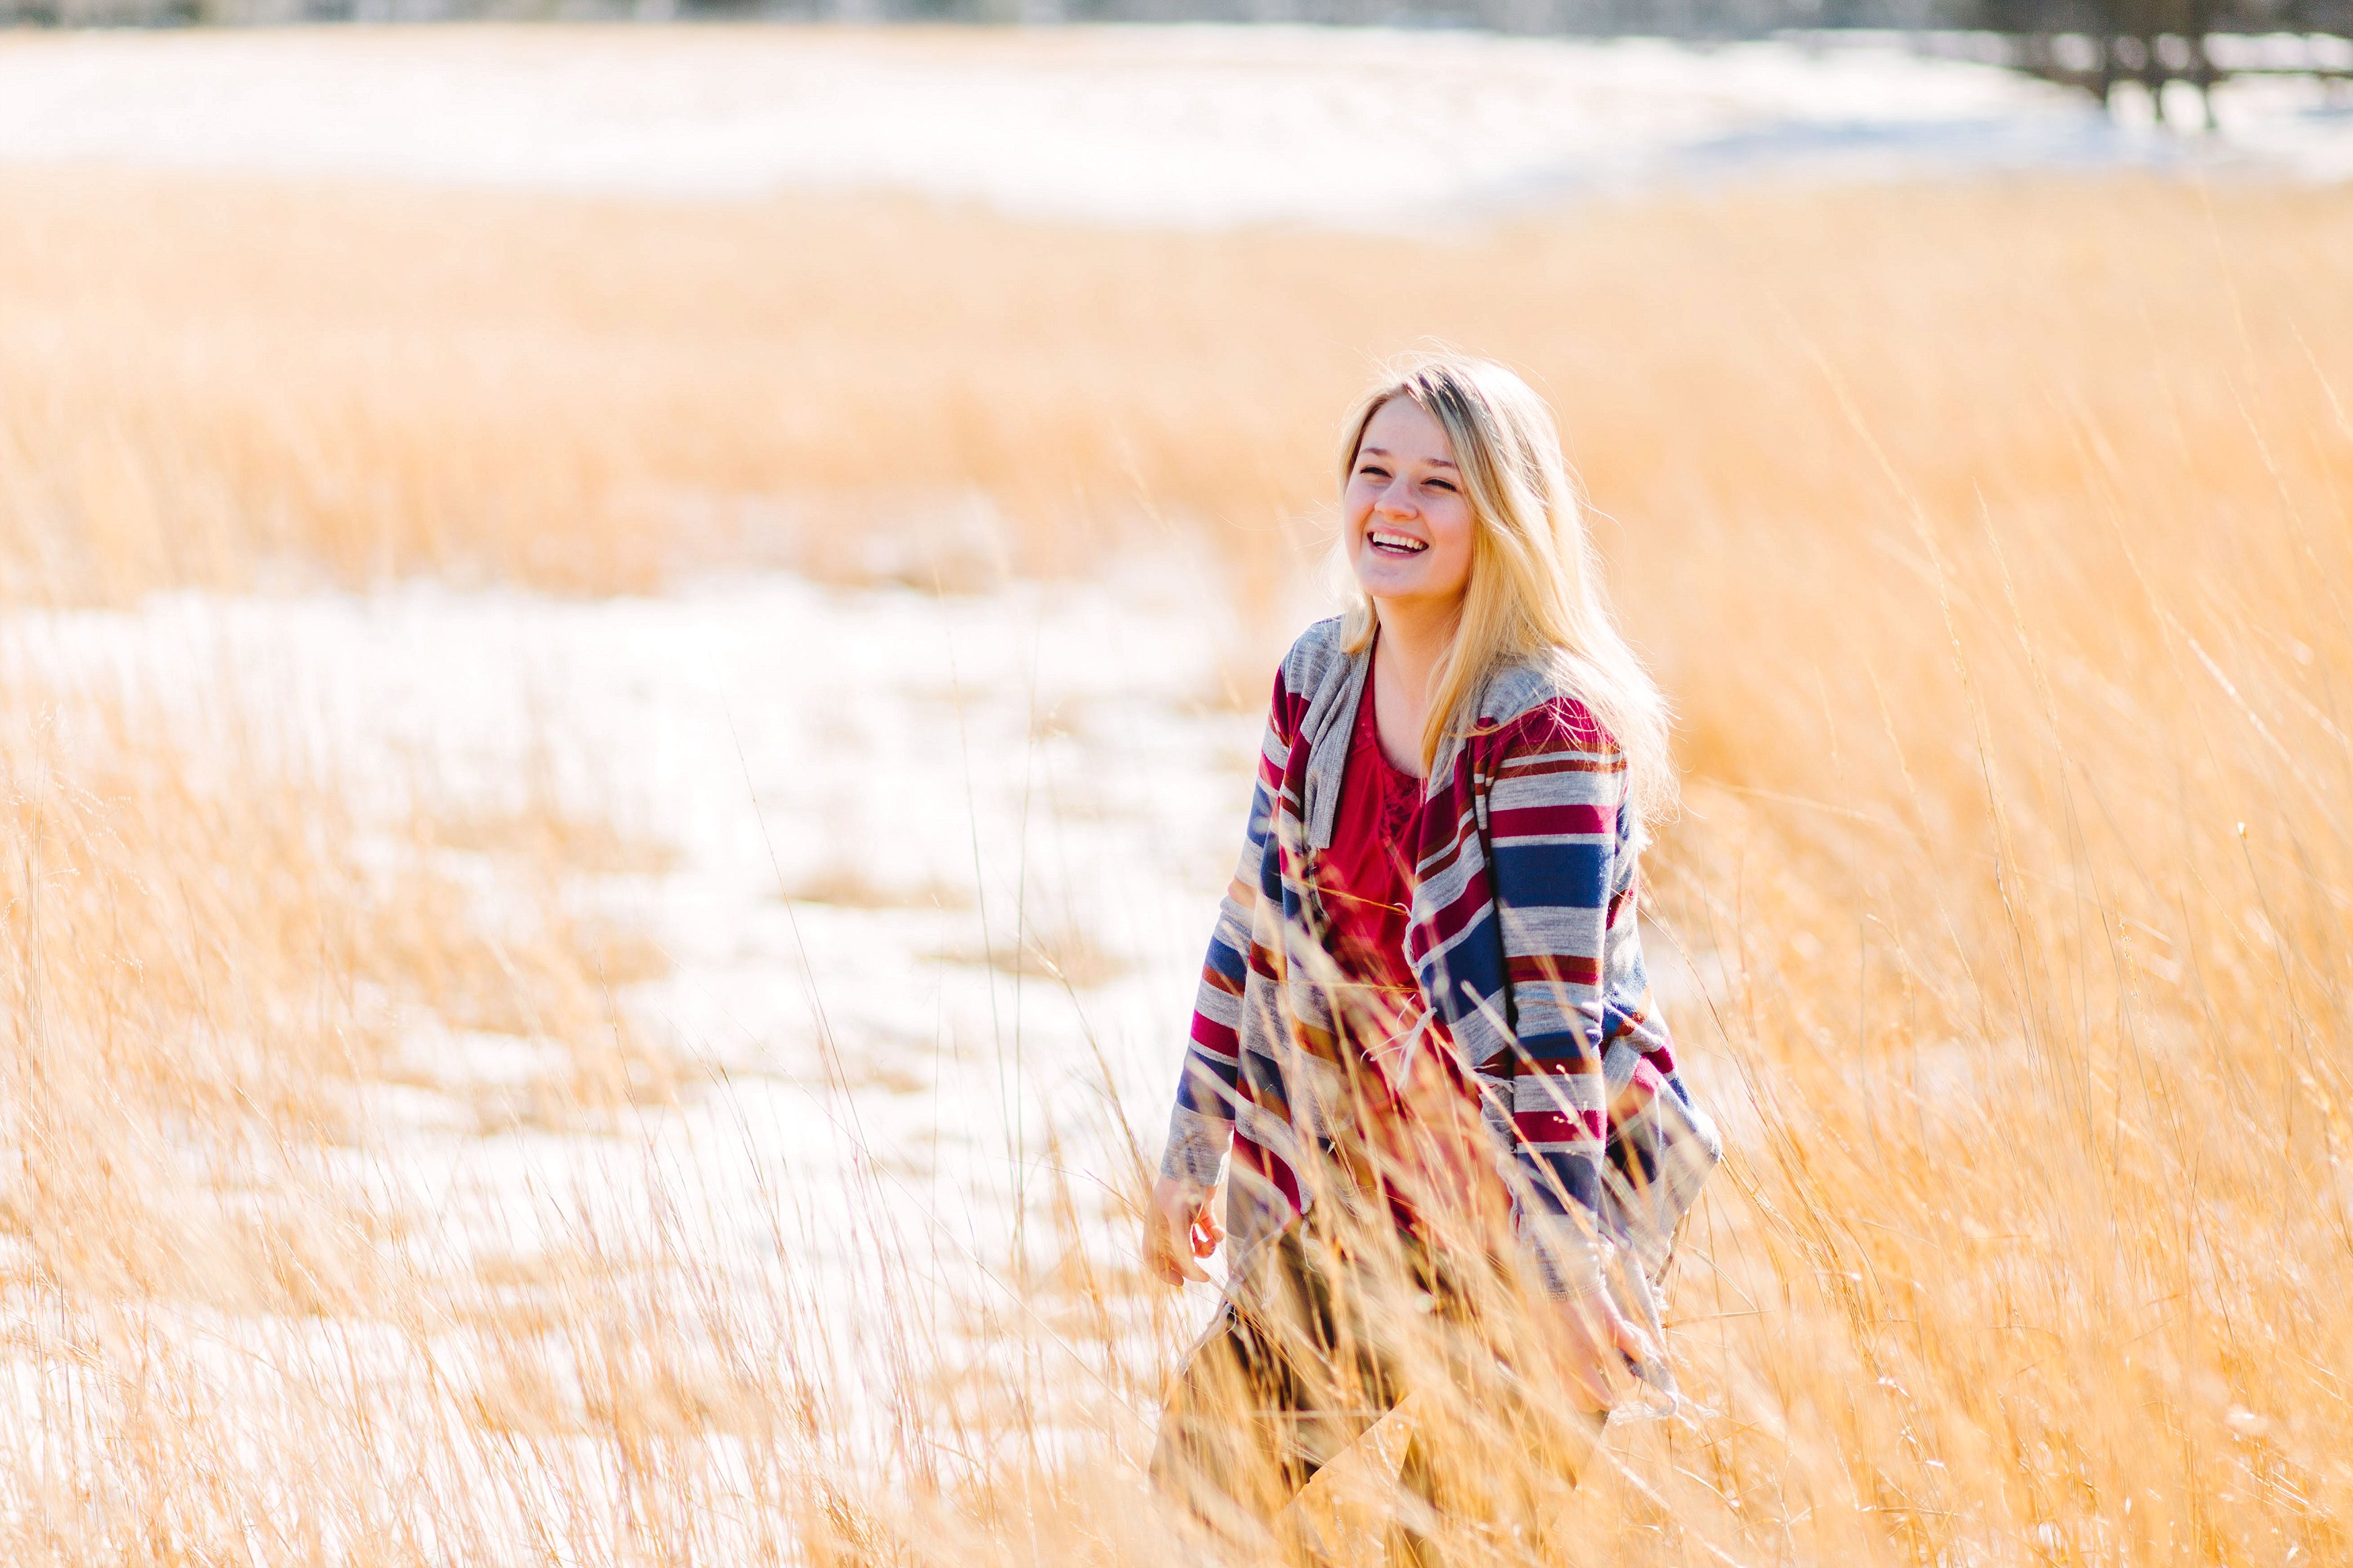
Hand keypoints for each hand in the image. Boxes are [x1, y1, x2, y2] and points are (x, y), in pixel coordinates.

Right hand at [1142, 1175, 1223, 1284]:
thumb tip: (1193, 1275)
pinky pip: (1208, 1229)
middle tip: (1205, 1274)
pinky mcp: (1202, 1208)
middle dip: (1190, 1263)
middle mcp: (1168, 1222)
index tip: (1181, 1283)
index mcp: (1154, 1224)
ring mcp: (1185, 1215)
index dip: (1163, 1272)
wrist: (1200, 1157)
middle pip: (1176, 1253)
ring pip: (1194, 1243)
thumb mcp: (1180, 1221)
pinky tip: (1219, 1232)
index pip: (1152, 1256)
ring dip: (1204, 1249)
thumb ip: (1183, 1249)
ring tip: (1211, 1245)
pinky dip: (1214, 1234)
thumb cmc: (1183, 1188)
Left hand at [1546, 1286, 1657, 1412]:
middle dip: (1613, 1399)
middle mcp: (1578, 1361)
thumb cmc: (1546, 1304)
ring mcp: (1598, 1345)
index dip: (1592, 1404)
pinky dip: (1638, 1350)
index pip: (1580, 1401)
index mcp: (1558, 1364)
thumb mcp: (1543, 1336)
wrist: (1554, 1272)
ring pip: (1625, 1382)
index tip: (1599, 1397)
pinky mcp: (1614, 1327)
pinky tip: (1633, 1342)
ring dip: (1627, 1376)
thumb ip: (1556, 1360)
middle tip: (1616, 1388)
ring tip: (1626, 1364)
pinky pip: (1637, 1352)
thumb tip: (1567, 1380)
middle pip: (1605, 1400)